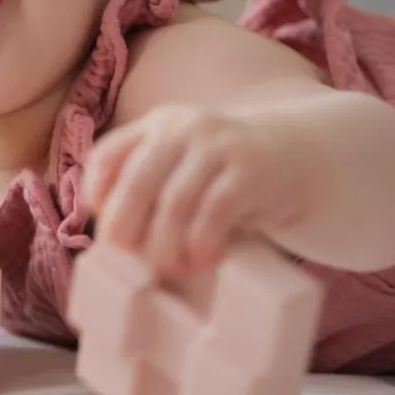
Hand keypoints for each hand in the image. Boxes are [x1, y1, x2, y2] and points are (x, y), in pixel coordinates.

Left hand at [84, 105, 308, 275]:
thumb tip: (113, 239)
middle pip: (136, 180)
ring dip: (166, 245)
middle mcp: (182, 128)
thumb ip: (150, 186)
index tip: (103, 227)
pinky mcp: (250, 170)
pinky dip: (201, 243)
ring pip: (174, 202)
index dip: (96, 193)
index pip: (108, 154)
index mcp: (156, 125)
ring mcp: (217, 145)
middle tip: (127, 259)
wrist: (299, 156)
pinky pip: (214, 213)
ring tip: (170, 269)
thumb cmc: (224, 175)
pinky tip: (202, 259)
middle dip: (125, 226)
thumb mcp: (182, 166)